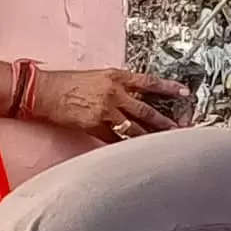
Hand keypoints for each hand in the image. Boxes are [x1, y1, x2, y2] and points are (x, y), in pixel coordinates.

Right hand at [25, 66, 189, 139]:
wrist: (45, 91)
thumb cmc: (68, 82)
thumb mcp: (97, 76)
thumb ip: (118, 86)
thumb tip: (134, 96)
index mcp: (116, 76)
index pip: (149, 82)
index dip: (169, 87)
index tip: (185, 92)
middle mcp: (114, 93)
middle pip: (146, 110)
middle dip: (165, 121)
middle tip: (182, 129)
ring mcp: (105, 111)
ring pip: (135, 128)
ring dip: (151, 137)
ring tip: (166, 145)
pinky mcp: (95, 126)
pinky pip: (115, 139)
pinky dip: (126, 146)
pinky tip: (137, 154)